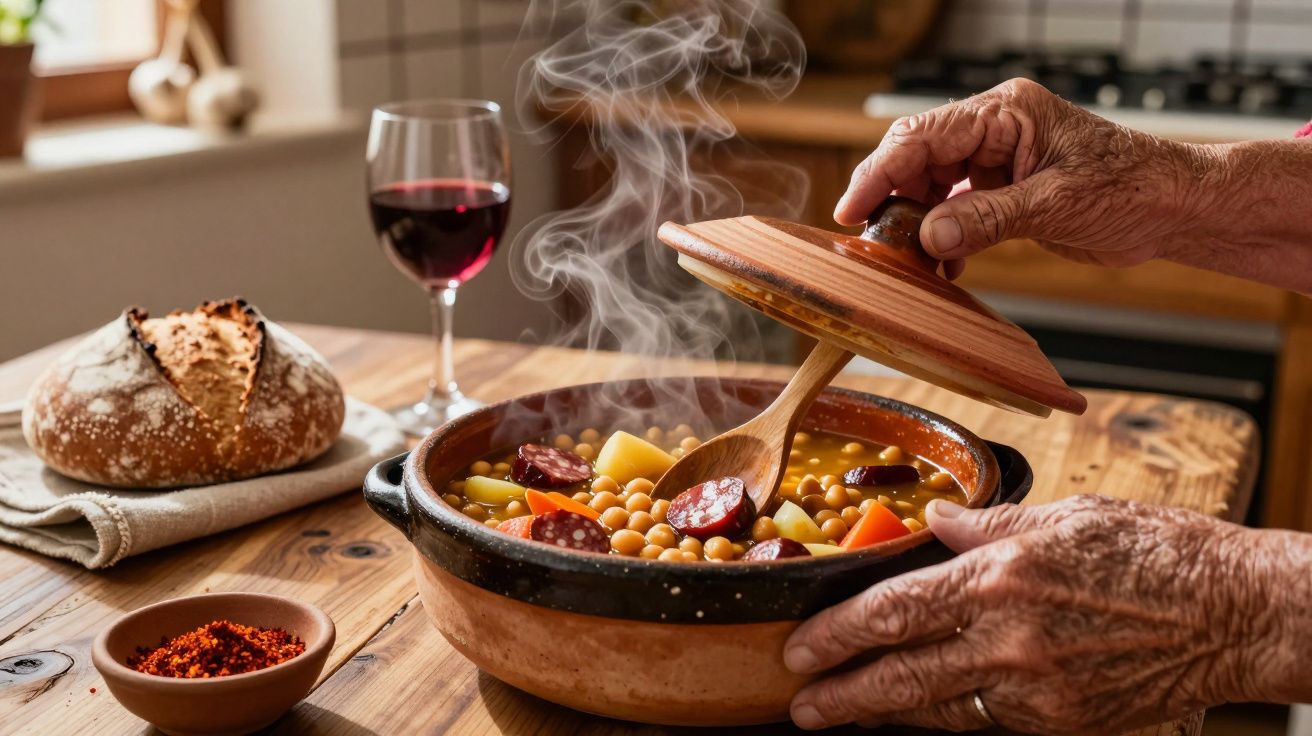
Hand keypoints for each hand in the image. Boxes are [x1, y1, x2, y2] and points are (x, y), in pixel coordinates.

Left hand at [783, 495, 1295, 733]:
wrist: (1235, 613)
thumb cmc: (1156, 553)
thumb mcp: (1066, 516)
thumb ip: (988, 524)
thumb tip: (934, 521)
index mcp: (1004, 574)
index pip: (896, 609)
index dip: (839, 633)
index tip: (801, 646)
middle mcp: (1013, 637)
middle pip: (904, 675)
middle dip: (842, 693)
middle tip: (801, 703)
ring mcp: (1039, 688)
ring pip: (939, 710)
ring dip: (883, 714)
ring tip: (841, 715)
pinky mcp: (1065, 722)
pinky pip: (988, 724)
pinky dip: (946, 721)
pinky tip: (918, 717)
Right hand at [837, 78, 1204, 274]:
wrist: (1175, 208)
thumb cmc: (1133, 187)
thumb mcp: (1055, 205)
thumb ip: (987, 218)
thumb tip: (928, 235)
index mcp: (1006, 113)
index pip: (923, 136)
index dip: (880, 173)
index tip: (852, 211)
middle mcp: (996, 130)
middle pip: (918, 158)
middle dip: (893, 198)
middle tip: (874, 241)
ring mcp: (998, 160)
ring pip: (932, 186)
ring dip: (919, 223)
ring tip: (912, 259)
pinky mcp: (1004, 191)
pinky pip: (955, 209)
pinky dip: (944, 237)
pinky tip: (946, 264)